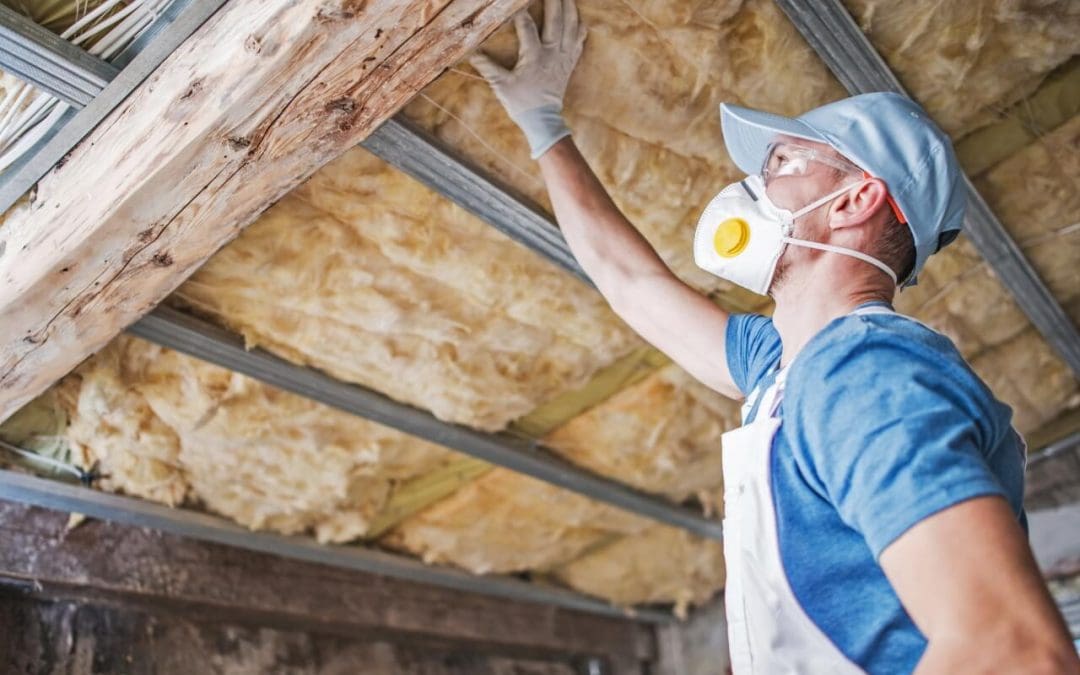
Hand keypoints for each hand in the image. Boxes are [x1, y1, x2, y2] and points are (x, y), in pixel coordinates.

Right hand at [469, 0, 585, 158]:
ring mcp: (564, 58)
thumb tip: (471, 53)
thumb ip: (487, 67)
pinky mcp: (570, 64)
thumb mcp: (501, 85)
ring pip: (571, 28)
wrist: (543, 120)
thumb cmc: (521, 103)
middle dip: (554, 2)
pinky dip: (580, 29)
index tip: (517, 2)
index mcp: (534, 56)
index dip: (522, 12)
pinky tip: (579, 19)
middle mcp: (552, 53)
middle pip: (556, 21)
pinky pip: (579, 42)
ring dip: (570, 10)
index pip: (528, 27)